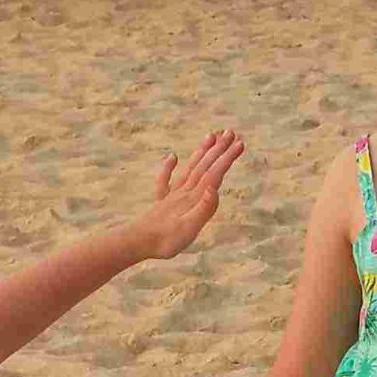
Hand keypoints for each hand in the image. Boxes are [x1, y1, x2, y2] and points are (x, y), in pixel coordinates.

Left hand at [131, 131, 244, 260]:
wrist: (137, 243)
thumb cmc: (166, 240)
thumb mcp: (190, 228)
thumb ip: (204, 209)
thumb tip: (215, 188)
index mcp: (193, 198)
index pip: (214, 175)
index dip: (227, 159)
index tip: (240, 143)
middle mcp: (184, 193)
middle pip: (204, 167)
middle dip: (219, 150)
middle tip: (231, 133)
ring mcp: (172, 196)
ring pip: (189, 169)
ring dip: (201, 152)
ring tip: (210, 136)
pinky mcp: (161, 203)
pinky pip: (164, 180)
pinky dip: (168, 166)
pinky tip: (172, 156)